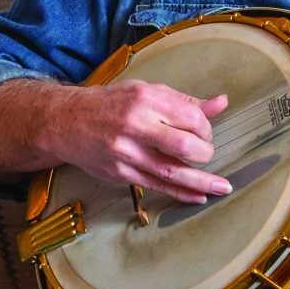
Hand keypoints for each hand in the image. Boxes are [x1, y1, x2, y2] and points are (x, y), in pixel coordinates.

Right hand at [44, 79, 230, 205]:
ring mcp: (126, 152)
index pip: (190, 117)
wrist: (66, 121)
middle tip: (206, 153)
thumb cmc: (111, 104)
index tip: (205, 133)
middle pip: (183, 144)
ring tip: (223, 187)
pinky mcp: (120, 172)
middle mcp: (135, 125)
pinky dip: (180, 192)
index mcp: (145, 100)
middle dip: (204, 152)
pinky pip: (156, 185)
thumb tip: (221, 103)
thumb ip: (183, 101)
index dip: (206, 128)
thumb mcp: (146, 92)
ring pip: (172, 171)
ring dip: (201, 181)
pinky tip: (199, 196)